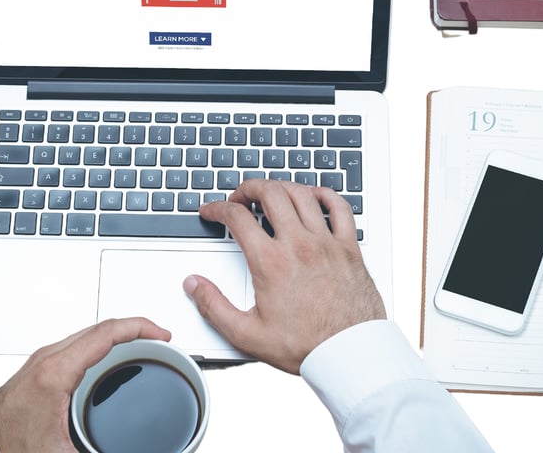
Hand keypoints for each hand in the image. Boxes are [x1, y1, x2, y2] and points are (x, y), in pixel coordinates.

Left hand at [0, 317, 171, 452]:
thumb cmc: (8, 443)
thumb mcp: (62, 451)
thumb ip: (99, 450)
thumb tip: (125, 452)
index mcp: (56, 372)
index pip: (106, 333)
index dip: (140, 327)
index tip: (162, 333)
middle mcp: (49, 358)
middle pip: (101, 327)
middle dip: (136, 328)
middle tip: (160, 339)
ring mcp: (44, 359)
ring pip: (90, 332)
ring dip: (119, 334)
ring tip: (143, 345)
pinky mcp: (42, 365)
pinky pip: (80, 343)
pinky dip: (103, 343)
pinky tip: (113, 357)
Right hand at [185, 179, 385, 373]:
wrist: (348, 354)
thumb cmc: (305, 346)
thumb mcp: (247, 334)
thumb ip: (214, 307)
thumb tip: (194, 285)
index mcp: (270, 262)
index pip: (236, 217)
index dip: (217, 208)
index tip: (212, 211)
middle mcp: (298, 245)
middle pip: (269, 193)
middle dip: (248, 188)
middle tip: (240, 197)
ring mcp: (326, 243)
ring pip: (302, 194)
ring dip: (281, 187)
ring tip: (270, 194)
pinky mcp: (349, 248)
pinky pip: (340, 208)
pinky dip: (325, 194)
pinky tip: (315, 196)